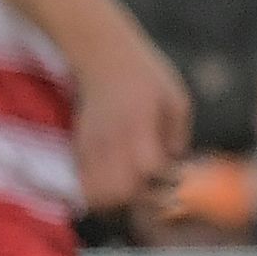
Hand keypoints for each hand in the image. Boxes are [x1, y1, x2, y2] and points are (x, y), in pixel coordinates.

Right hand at [71, 18, 191, 214]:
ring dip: (117, 201)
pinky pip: (84, 182)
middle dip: (138, 202)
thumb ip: (177, 137)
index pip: (148, 170)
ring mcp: (91, 144)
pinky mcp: (79, 146)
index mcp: (139, 124)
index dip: (163, 186)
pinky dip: (100, 191)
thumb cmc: (146, 76)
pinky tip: (118, 180)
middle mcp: (112, 138)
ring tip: (133, 191)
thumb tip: (177, 169)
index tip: (173, 186)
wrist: (101, 53)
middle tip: (152, 194)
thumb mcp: (176, 101)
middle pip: (118, 192)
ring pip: (96, 193)